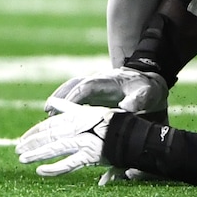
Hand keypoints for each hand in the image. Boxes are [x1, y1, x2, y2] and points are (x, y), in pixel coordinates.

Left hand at [17, 98, 115, 176]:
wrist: (135, 134)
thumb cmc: (112, 122)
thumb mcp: (87, 111)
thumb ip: (67, 108)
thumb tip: (50, 102)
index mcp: (75, 118)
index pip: (49, 124)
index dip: (35, 132)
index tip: (23, 139)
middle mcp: (76, 128)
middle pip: (48, 135)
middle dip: (31, 143)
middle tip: (17, 149)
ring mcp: (83, 141)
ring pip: (54, 148)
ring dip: (37, 154)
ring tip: (22, 159)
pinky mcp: (90, 154)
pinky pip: (69, 163)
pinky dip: (55, 168)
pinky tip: (41, 171)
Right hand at [44, 67, 167, 114]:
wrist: (147, 84)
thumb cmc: (146, 90)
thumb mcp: (147, 94)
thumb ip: (138, 100)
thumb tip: (127, 108)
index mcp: (107, 80)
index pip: (87, 86)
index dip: (75, 96)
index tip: (67, 107)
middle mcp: (94, 81)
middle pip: (72, 86)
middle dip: (60, 97)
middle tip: (49, 111)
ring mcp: (90, 86)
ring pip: (69, 90)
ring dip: (58, 100)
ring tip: (48, 113)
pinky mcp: (89, 94)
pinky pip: (72, 96)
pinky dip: (62, 103)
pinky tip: (55, 115)